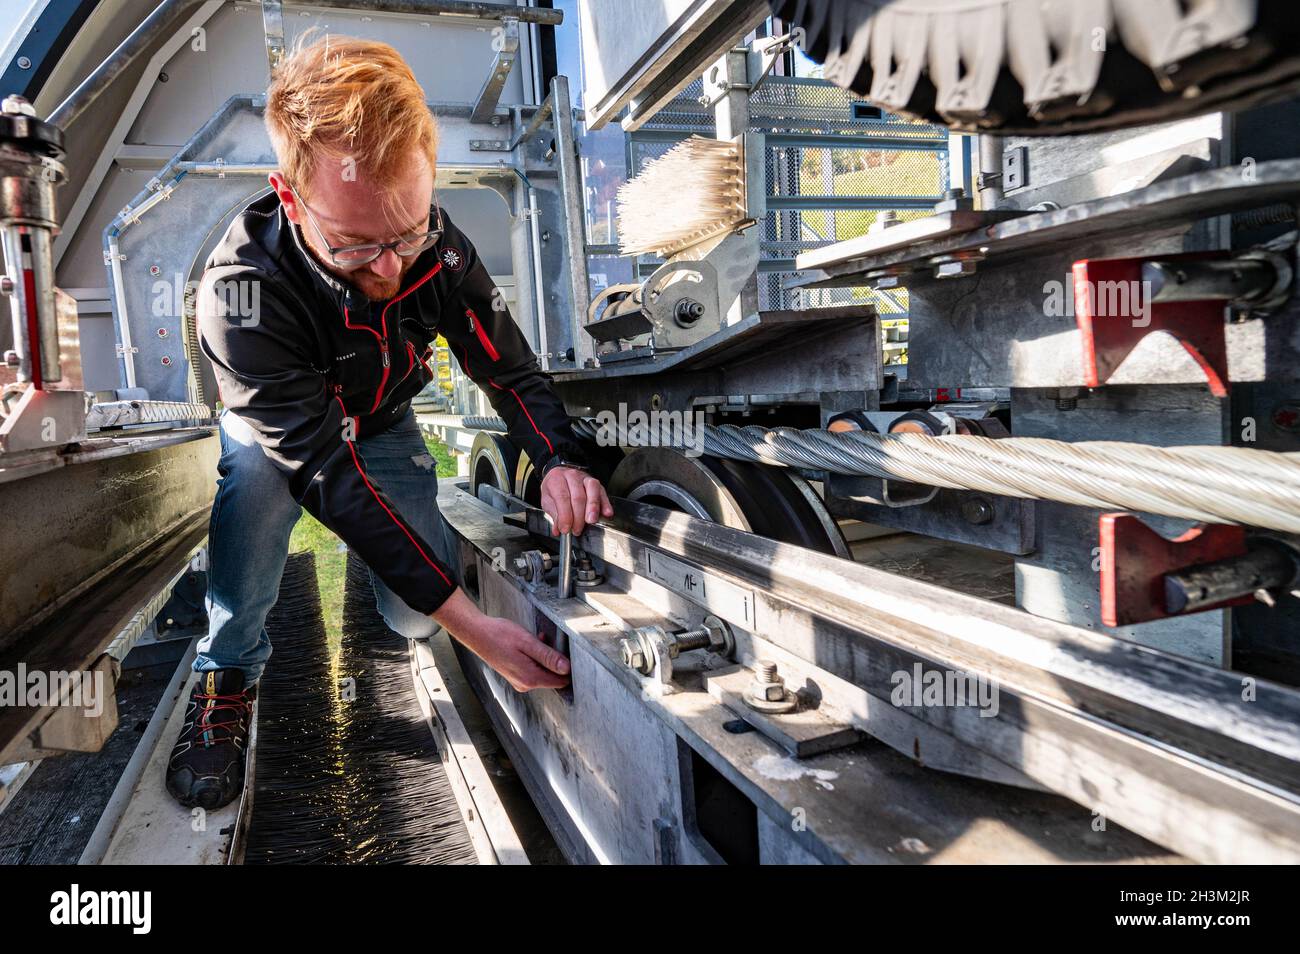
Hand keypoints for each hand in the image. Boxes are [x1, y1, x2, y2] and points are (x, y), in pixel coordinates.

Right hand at [433, 588, 569, 690]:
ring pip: (544, 671)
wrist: (477, 633)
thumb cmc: (499, 635)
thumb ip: (548, 656)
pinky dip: (536, 657)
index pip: (561, 681)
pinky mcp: (516, 676)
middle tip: (545, 640)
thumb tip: (567, 668)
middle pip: (553, 676)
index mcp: (530, 678)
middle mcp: (525, 684)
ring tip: (536, 639)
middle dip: (554, 659)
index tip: (564, 651)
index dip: (567, 667)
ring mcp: (520, 682)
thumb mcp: (528, 642)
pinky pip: (534, 669)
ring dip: (544, 656)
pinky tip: (530, 644)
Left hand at [540, 465, 613, 535]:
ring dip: (593, 508)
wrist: (560, 476)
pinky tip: (606, 513)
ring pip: (592, 491)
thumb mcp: (548, 501)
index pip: (562, 498)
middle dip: (578, 516)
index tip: (566, 529)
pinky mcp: (596, 483)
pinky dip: (605, 504)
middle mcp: (572, 476)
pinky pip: (602, 492)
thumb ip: (554, 515)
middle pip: (578, 497)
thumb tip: (559, 529)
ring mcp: (585, 478)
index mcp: (557, 479)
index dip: (565, 515)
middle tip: (576, 529)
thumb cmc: (554, 489)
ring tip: (591, 521)